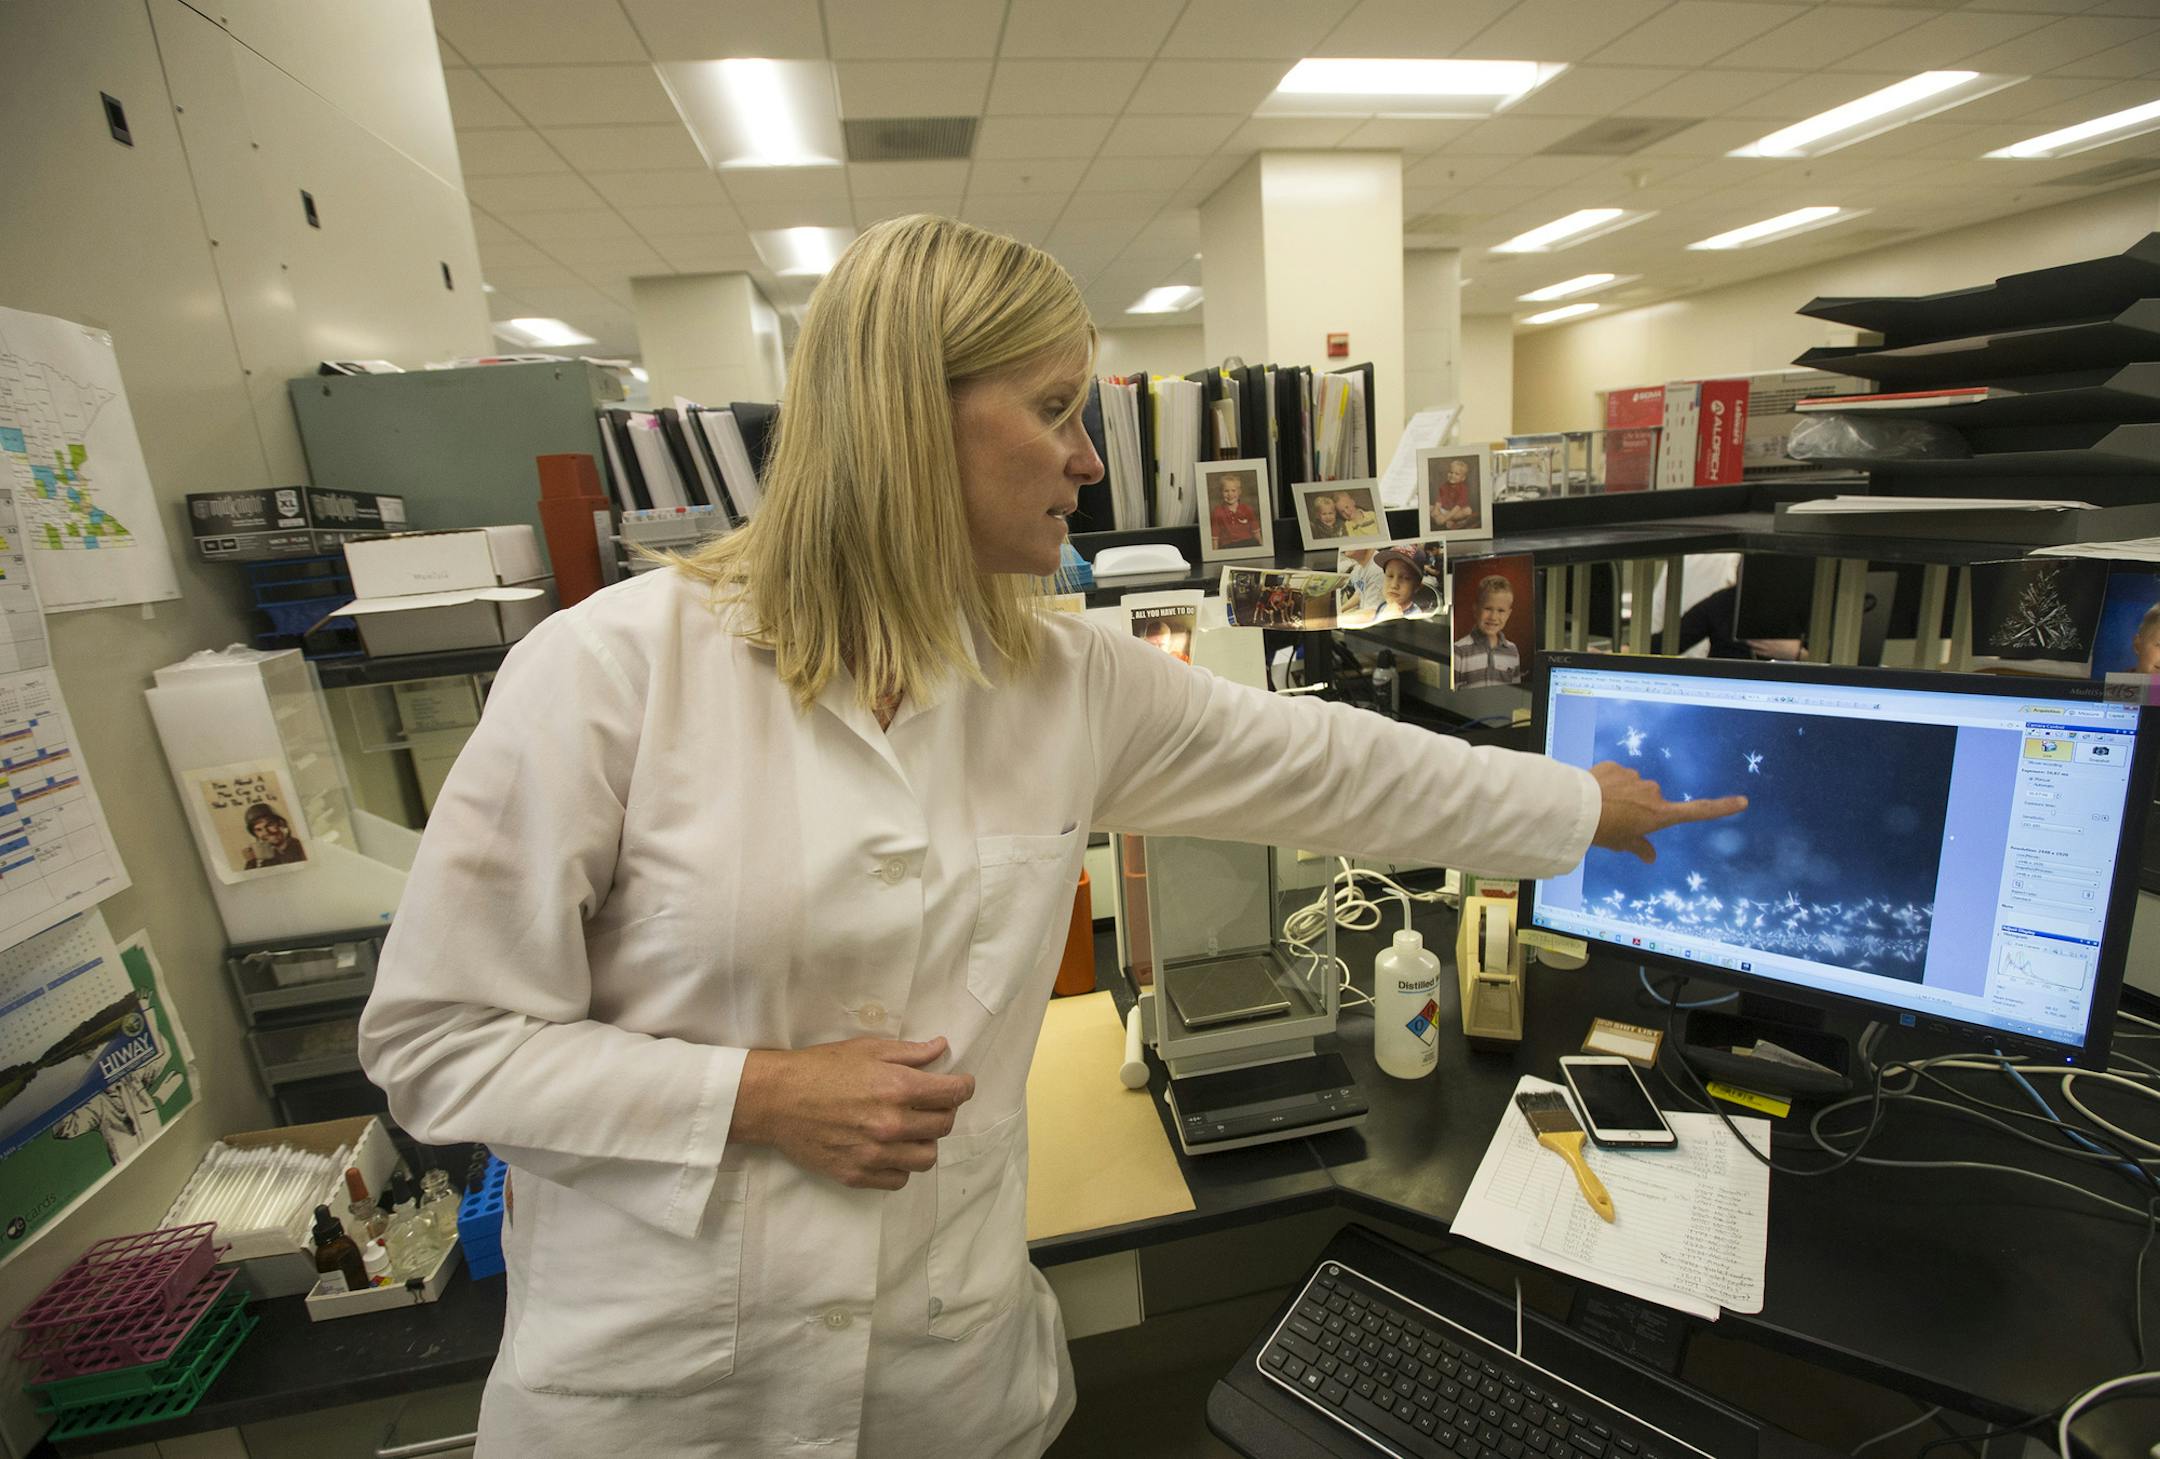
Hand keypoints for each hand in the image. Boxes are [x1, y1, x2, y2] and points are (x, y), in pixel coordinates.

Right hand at [731, 1036, 973, 1190]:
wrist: (776, 1099)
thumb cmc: (820, 1068)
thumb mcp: (867, 1049)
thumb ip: (910, 1053)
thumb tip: (941, 1048)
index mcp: (897, 1088)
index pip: (952, 1094)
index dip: (964, 1088)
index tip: (963, 1085)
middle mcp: (891, 1124)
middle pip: (944, 1126)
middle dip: (945, 1112)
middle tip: (933, 1104)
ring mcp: (875, 1154)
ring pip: (926, 1158)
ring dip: (926, 1142)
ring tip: (913, 1130)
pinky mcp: (857, 1174)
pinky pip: (899, 1180)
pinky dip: (901, 1166)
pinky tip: (891, 1150)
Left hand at [1589, 762, 1746, 863]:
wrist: (1578, 808)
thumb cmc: (1604, 830)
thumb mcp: (1623, 844)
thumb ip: (1640, 847)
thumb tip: (1651, 858)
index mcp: (1660, 814)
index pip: (1698, 811)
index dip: (1721, 807)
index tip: (1743, 801)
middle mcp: (1653, 793)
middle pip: (1650, 800)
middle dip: (1637, 807)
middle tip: (1615, 819)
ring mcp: (1635, 778)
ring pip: (1632, 786)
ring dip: (1621, 794)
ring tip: (1602, 806)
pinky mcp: (1616, 767)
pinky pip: (1615, 776)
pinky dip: (1607, 783)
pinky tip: (1594, 793)